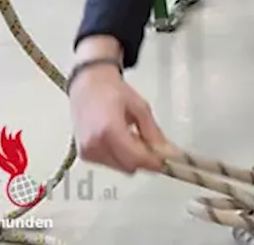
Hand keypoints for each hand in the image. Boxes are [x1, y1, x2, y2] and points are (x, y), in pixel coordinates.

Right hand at [69, 35, 168, 174]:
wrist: (87, 86)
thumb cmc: (113, 92)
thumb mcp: (140, 108)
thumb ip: (153, 132)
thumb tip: (168, 152)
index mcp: (109, 130)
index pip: (136, 158)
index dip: (154, 161)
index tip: (168, 160)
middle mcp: (95, 145)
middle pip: (129, 166)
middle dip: (145, 159)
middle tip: (153, 144)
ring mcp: (88, 152)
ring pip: (121, 167)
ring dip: (133, 158)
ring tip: (135, 137)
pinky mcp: (85, 155)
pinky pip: (110, 163)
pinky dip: (121, 156)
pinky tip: (122, 140)